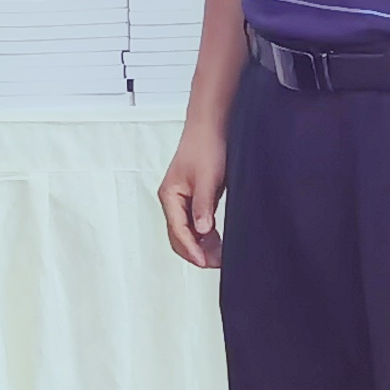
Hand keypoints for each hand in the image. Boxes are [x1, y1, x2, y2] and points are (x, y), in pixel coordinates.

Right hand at [159, 117, 228, 269]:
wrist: (211, 126)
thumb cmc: (205, 146)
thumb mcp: (207, 179)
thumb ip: (203, 206)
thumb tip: (202, 232)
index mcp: (170, 196)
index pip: (178, 231)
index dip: (192, 250)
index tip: (205, 262)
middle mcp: (173, 200)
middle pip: (179, 236)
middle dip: (195, 252)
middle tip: (216, 263)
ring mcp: (182, 200)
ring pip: (187, 232)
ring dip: (201, 245)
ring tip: (219, 256)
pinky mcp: (193, 197)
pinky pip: (195, 223)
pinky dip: (205, 235)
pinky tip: (217, 240)